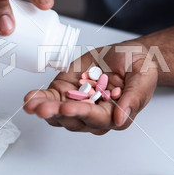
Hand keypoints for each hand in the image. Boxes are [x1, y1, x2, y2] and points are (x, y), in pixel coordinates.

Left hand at [24, 40, 157, 134]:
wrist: (127, 55)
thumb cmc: (139, 66)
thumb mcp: (143, 76)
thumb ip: (134, 97)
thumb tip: (120, 119)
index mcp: (115, 114)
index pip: (98, 119)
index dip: (83, 114)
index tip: (70, 108)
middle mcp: (94, 114)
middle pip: (74, 119)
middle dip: (57, 114)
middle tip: (43, 109)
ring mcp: (78, 103)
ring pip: (58, 114)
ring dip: (44, 109)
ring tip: (32, 104)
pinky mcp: (66, 92)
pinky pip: (51, 99)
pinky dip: (39, 99)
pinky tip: (30, 99)